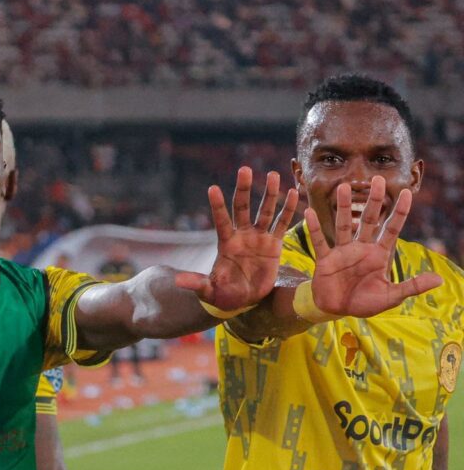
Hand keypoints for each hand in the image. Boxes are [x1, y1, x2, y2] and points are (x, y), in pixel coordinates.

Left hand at [175, 166, 297, 311]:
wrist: (243, 300)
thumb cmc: (222, 294)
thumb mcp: (208, 290)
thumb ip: (196, 283)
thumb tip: (177, 281)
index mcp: (226, 243)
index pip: (221, 220)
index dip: (217, 206)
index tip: (212, 188)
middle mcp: (242, 236)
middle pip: (242, 208)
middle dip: (244, 189)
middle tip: (245, 169)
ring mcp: (258, 238)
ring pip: (264, 211)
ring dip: (269, 194)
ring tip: (274, 175)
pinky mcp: (273, 245)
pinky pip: (281, 224)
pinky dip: (287, 210)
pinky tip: (293, 192)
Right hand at [305, 177, 441, 315]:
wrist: (336, 311)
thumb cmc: (364, 303)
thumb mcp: (391, 297)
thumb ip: (412, 286)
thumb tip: (439, 280)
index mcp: (378, 254)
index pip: (391, 228)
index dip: (399, 211)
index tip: (406, 192)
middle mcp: (361, 248)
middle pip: (368, 219)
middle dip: (372, 200)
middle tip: (376, 179)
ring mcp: (342, 252)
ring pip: (343, 225)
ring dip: (343, 207)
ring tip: (343, 187)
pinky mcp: (325, 259)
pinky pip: (319, 241)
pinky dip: (314, 228)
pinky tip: (310, 212)